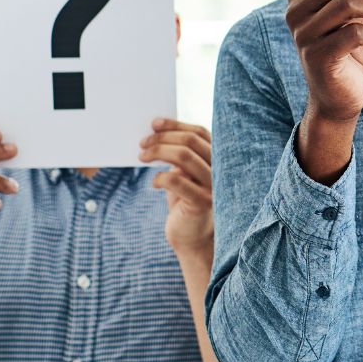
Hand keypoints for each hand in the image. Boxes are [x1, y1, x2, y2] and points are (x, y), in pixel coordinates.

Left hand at [142, 119, 213, 262]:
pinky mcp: (202, 202)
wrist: (191, 237)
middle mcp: (220, 169)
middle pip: (190, 141)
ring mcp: (213, 186)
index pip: (199, 132)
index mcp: (218, 159)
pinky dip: (159, 178)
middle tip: (143, 143)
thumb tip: (156, 132)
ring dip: (158, 152)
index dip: (175, 125)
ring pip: (184, 156)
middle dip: (162, 139)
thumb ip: (179, 155)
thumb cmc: (184, 202)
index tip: (154, 124)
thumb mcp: (183, 173)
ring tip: (142, 157)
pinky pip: (176, 181)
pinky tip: (153, 183)